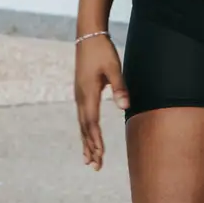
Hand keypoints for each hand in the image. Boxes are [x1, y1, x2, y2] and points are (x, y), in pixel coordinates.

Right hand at [74, 34, 128, 170]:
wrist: (87, 35)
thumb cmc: (102, 50)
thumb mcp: (114, 67)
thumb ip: (119, 87)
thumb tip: (125, 107)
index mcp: (88, 93)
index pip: (92, 122)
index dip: (96, 140)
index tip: (100, 155)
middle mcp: (80, 97)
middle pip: (85, 128)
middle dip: (90, 147)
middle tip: (95, 166)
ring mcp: (79, 95)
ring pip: (82, 124)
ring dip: (86, 142)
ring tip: (88, 160)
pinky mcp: (80, 92)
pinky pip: (82, 117)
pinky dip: (85, 131)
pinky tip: (87, 137)